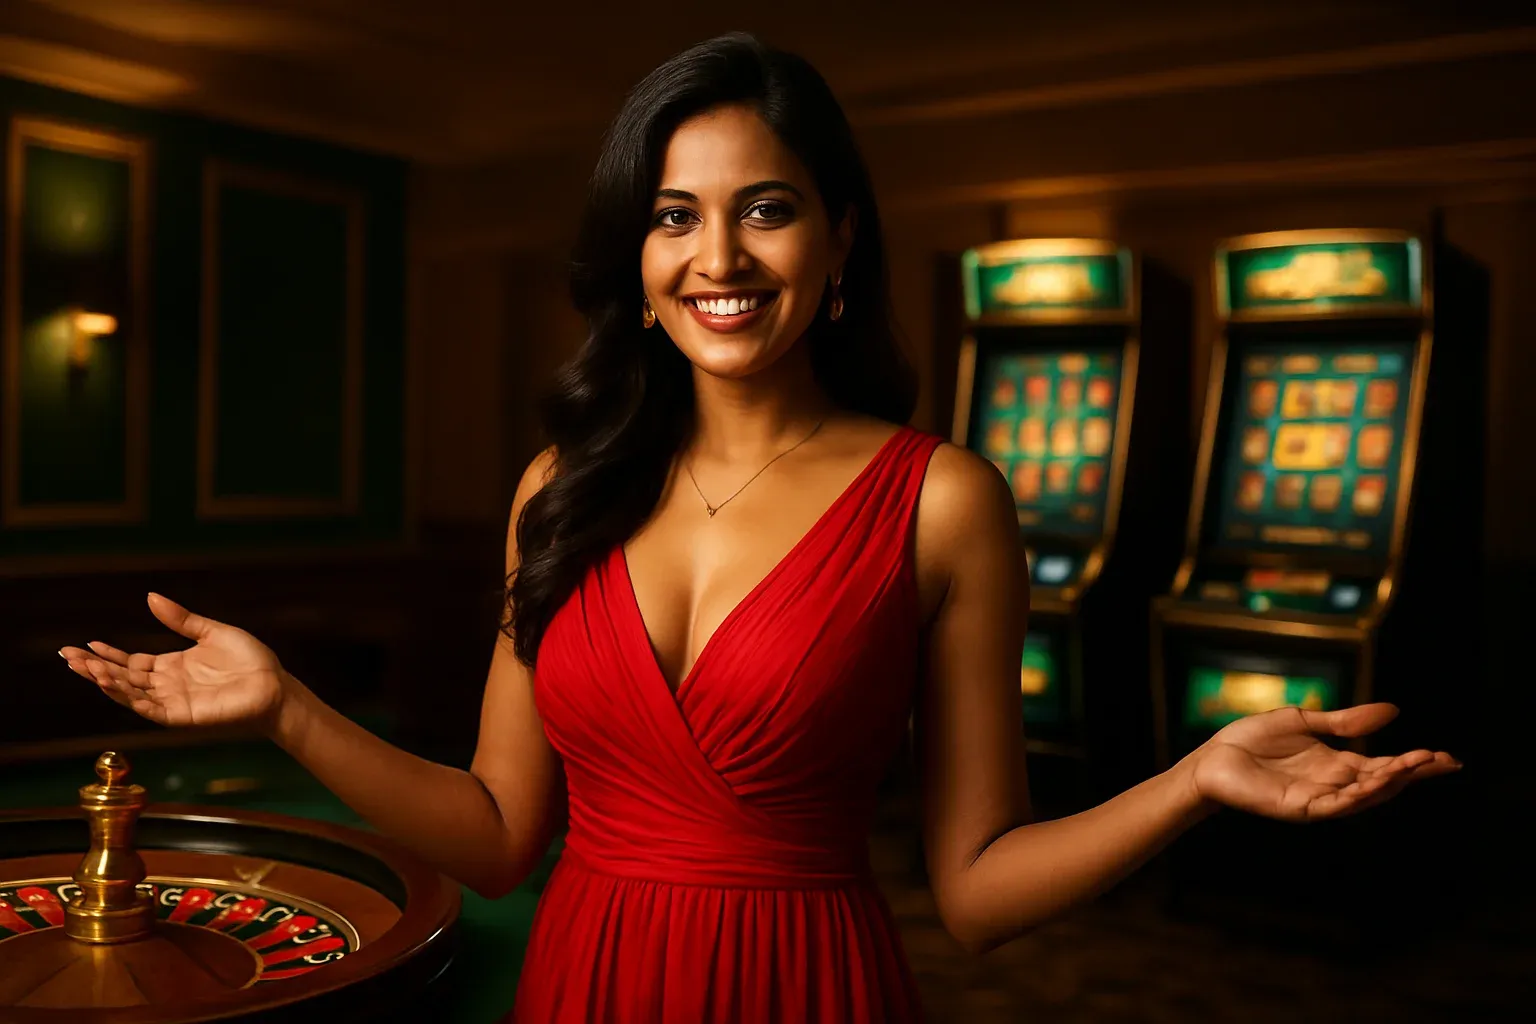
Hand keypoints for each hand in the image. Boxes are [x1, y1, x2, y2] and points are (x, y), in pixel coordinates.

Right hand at [60, 593, 288, 733]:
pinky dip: (130, 698)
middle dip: (95, 667)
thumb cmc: (249, 660)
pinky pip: (150, 709)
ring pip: (130, 693)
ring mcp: (173, 701)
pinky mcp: (183, 715)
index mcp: (173, 665)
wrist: (274, 685)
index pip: (132, 662)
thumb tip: (150, 596)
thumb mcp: (211, 632)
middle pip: (123, 677)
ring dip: (107, 681)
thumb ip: (180, 619)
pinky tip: (113, 685)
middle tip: (68, 656)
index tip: (85, 644)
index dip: (108, 655)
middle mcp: (168, 684)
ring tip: (85, 667)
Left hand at [1187, 703, 1460, 820]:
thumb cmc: (1251, 741)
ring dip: (1389, 782)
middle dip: (1412, 772)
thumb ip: (1345, 721)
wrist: (1212, 758)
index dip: (1414, 762)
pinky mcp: (1299, 808)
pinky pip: (1334, 806)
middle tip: (1440, 760)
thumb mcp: (1304, 721)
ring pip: (1364, 796)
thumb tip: (1394, 711)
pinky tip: (1374, 783)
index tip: (1446, 756)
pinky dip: (1356, 796)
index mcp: (1336, 764)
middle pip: (1382, 782)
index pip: (1384, 765)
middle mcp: (1333, 784)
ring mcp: (1318, 799)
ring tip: (1414, 765)